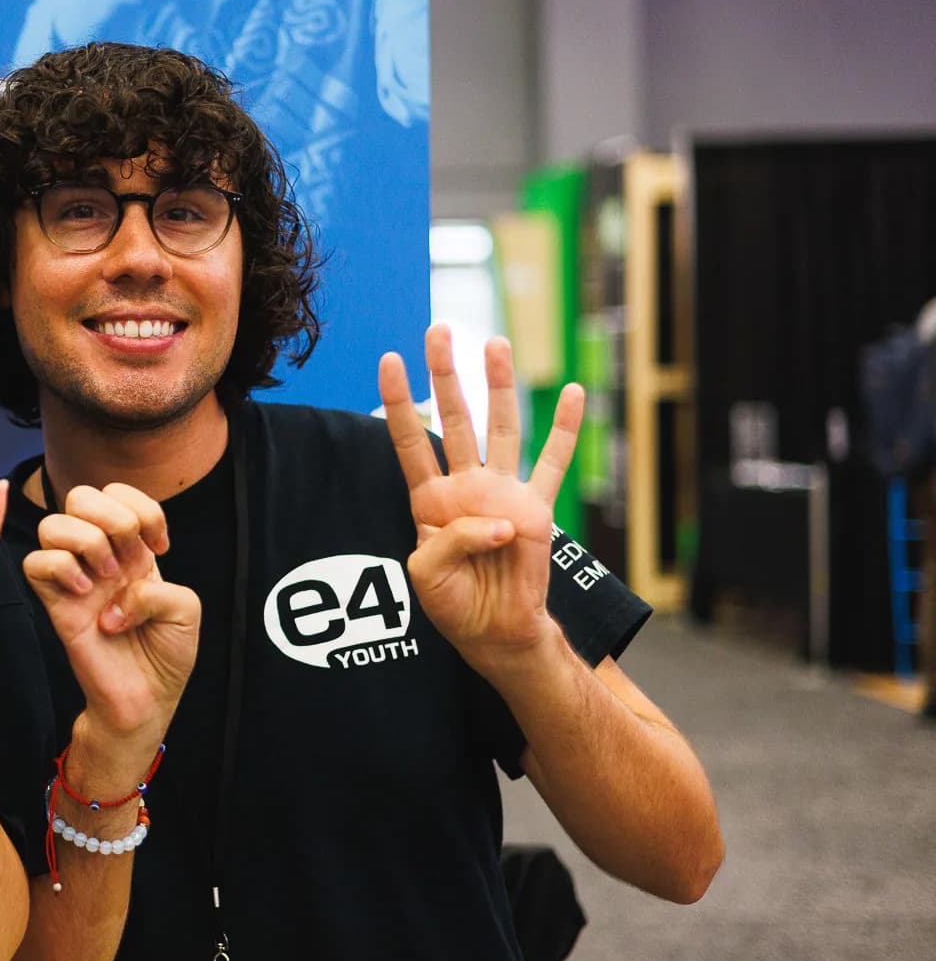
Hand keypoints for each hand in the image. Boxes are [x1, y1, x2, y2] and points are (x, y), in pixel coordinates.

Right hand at [25, 481, 199, 746]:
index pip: (117, 493)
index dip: (142, 508)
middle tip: (129, 558)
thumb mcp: (186, 610)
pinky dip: (61, 568)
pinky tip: (85, 594)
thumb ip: (160, 588)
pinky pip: (34, 562)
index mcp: (130, 549)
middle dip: (112, 516)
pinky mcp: (54, 603)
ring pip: (52, 524)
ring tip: (106, 577)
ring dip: (87, 541)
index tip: (159, 547)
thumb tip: (117, 592)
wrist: (145, 700)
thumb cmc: (165, 655)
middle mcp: (99, 556)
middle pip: (80, 495)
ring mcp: (74, 578)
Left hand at [378, 327, 583, 674]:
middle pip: (453, 417)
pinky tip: (572, 393)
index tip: (388, 359)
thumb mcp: (427, 575)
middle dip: (445, 373)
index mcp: (429, 498)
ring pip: (500, 427)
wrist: (494, 631)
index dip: (398, 401)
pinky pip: (552, 463)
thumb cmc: (454, 603)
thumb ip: (451, 542)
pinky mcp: (537, 509)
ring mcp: (502, 491)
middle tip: (439, 329)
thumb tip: (497, 520)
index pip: (408, 439)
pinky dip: (564, 429)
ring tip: (495, 343)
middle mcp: (465, 485)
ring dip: (498, 385)